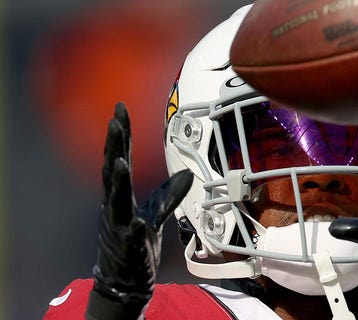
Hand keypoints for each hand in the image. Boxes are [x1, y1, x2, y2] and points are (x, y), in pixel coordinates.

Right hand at [87, 103, 192, 318]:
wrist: (124, 282)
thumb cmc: (135, 245)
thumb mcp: (154, 215)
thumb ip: (167, 195)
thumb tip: (186, 175)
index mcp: (120, 197)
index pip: (118, 159)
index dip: (119, 135)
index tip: (119, 109)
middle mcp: (115, 208)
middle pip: (112, 172)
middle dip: (113, 146)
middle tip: (114, 120)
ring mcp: (119, 227)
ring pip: (116, 202)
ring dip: (116, 181)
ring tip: (118, 160)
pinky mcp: (129, 249)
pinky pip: (132, 238)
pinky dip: (135, 229)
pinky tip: (140, 223)